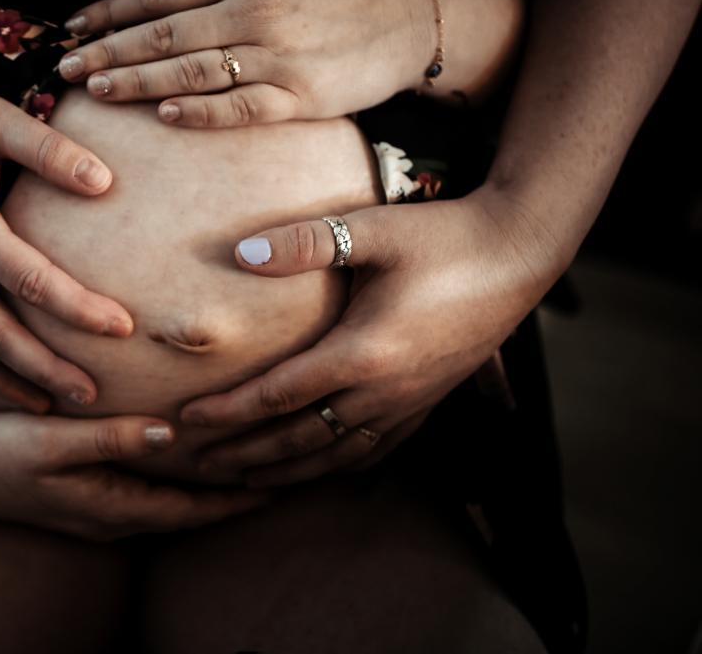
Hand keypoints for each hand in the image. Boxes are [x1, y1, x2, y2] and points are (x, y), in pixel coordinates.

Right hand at [0, 406, 269, 540]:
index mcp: (106, 507)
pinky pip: (142, 490)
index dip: (232, 500)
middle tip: (273, 473)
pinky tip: (177, 454)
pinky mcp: (80, 490)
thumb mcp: (49, 442)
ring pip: (164, 501)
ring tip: (238, 465)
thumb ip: (109, 439)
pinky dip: (170, 478)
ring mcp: (92, 506)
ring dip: (201, 488)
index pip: (186, 511)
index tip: (276, 484)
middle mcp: (106, 515)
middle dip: (227, 497)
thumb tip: (168, 433)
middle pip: (182, 511)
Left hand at [58, 0, 522, 125]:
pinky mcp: (299, 98)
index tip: (73, 28)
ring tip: (96, 91)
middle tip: (66, 69)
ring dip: (138, 83)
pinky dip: (201, 114)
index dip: (111, 12)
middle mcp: (252, 11)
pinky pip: (240, 109)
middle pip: (163, 35)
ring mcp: (276, 56)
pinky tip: (165, 117)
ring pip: (191, 72)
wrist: (413, 14)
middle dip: (108, 52)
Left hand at [182, 191, 559, 486]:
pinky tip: (323, 469)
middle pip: (301, 438)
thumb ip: (306, 242)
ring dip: (289, 469)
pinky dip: (340, 466)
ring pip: (338, 454)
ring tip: (247, 480)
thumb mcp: (374, 230)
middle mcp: (385, 391)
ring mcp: (410, 402)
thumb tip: (240, 251)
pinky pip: (377, 451)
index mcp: (363, 353)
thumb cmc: (446, 237)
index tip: (188, 417)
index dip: (230, 410)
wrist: (521, 253)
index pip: (279, 395)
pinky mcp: (429, 399)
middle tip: (201, 464)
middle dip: (247, 453)